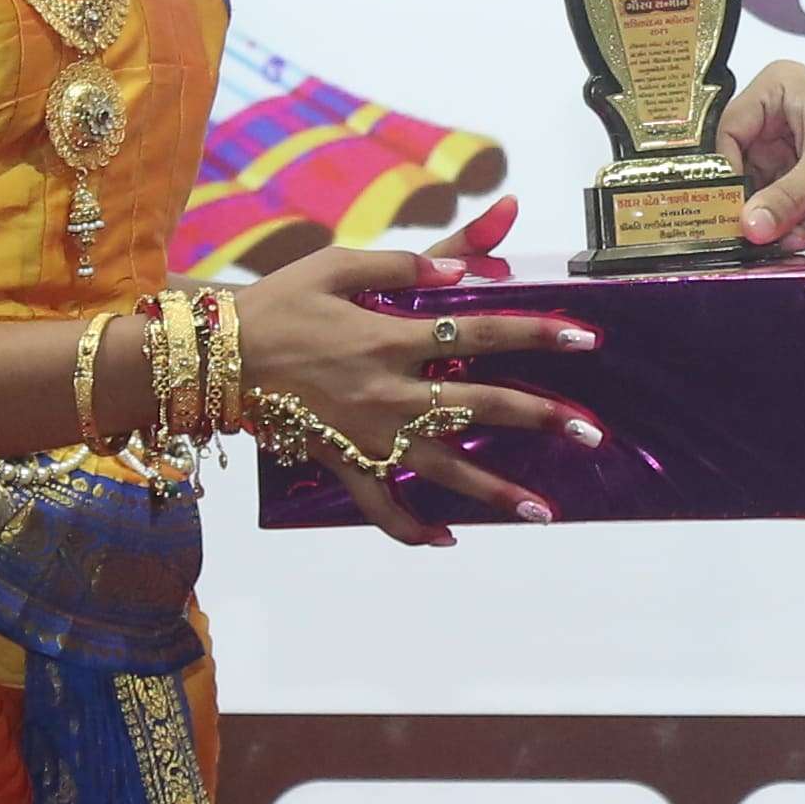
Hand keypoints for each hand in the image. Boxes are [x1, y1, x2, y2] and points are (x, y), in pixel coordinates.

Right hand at [230, 231, 594, 549]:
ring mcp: (367, 434)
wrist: (213, 358)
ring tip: (545, 511)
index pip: (483, 332)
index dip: (538, 334)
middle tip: (590, 433)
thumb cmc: (278, 302)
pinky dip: (412, 529)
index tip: (587, 340)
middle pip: (480, 407)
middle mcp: (389, 391)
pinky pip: (380, 507)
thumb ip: (409, 263)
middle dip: (541, 420)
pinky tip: (447, 540)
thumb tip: (464, 267)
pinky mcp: (341, 462)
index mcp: (392, 336)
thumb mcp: (339, 264)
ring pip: (443, 469)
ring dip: (496, 492)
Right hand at [724, 59, 804, 250]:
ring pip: (756, 197)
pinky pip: (777, 215)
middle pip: (738, 168)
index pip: (729, 129)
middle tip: (748, 231)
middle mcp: (778, 123)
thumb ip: (784, 199)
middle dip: (747, 202)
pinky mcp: (804, 191)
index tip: (729, 202)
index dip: (726, 168)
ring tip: (786, 236)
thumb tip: (746, 226)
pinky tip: (802, 238)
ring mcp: (790, 159)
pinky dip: (785, 231)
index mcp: (779, 91)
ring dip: (768, 222)